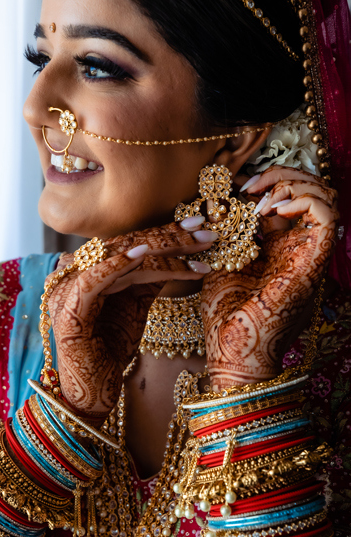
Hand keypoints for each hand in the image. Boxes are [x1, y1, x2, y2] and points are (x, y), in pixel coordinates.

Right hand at [47, 219, 215, 421]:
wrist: (91, 392)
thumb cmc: (110, 351)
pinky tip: (143, 254)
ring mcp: (67, 289)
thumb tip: (178, 253)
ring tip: (195, 245)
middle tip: (206, 230)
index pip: (131, 243)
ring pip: (117, 258)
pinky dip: (116, 265)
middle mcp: (75, 272)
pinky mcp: (66, 310)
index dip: (165, 232)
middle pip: (126, 245)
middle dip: (169, 237)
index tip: (200, 225)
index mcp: (89, 269)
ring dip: (159, 250)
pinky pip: (93, 279)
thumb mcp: (136, 307)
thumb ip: (148, 279)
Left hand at [201, 166, 338, 390]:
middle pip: (312, 192)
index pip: (291, 198)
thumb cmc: (224, 314)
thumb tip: (219, 198)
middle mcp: (299, 248)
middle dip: (283, 175)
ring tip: (262, 198)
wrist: (231, 351)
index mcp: (280, 246)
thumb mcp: (220, 260)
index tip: (238, 185)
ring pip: (326, 198)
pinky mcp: (313, 264)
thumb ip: (226, 231)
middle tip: (250, 185)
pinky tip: (273, 209)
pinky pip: (328, 218)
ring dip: (293, 184)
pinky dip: (304, 200)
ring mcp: (308, 255)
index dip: (270, 180)